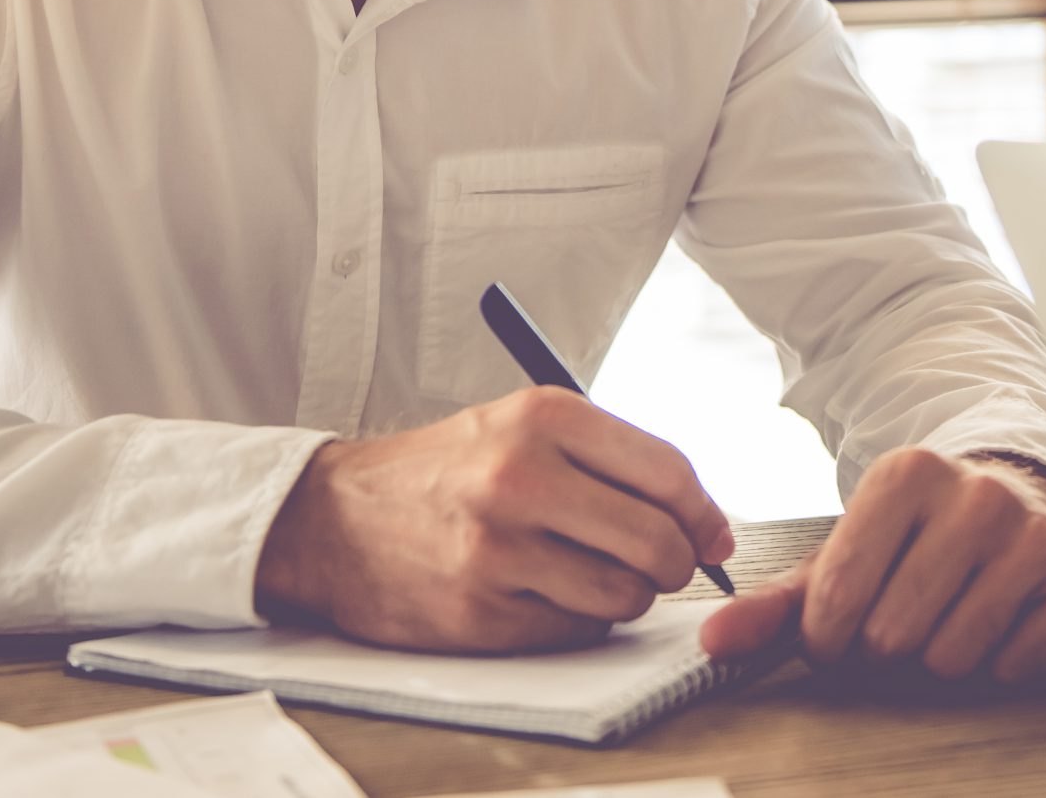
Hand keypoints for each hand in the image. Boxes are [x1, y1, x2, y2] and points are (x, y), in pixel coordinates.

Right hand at [253, 386, 735, 651]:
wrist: (332, 519)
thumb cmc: (445, 471)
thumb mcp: (519, 427)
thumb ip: (608, 458)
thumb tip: (701, 519)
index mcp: (543, 417)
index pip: (667, 471)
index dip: (704, 513)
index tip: (713, 535)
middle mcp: (521, 477)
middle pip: (657, 539)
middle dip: (677, 562)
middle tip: (665, 565)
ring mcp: (498, 549)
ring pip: (624, 594)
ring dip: (627, 596)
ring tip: (595, 575)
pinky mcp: (480, 611)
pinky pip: (575, 628)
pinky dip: (578, 619)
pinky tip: (547, 594)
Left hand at [698, 449, 1045, 684]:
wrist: (1029, 499)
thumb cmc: (921, 535)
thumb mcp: (848, 551)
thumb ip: (777, 601)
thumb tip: (713, 644)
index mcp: (906, 473)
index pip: (837, 597)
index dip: (828, 634)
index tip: (838, 627)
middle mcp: (976, 494)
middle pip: (892, 636)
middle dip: (886, 645)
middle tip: (903, 616)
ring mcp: (1034, 535)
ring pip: (952, 656)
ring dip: (941, 653)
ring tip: (952, 611)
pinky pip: (1014, 664)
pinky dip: (1001, 659)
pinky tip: (1003, 617)